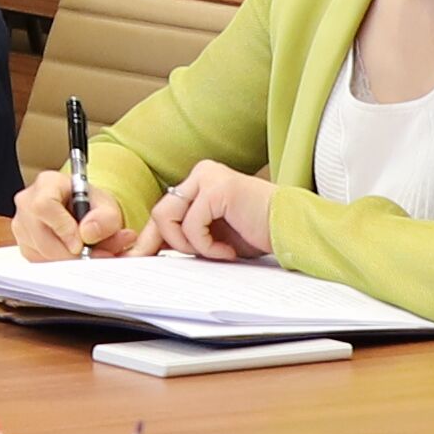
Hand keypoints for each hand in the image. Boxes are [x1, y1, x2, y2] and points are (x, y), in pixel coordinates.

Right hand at [13, 163, 129, 260]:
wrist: (84, 213)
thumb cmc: (91, 206)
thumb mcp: (108, 207)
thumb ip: (105, 219)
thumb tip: (88, 233)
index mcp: (47, 184)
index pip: (44, 206)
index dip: (63, 228)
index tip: (80, 244)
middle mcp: (27, 203)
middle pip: (42, 237)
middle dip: (71, 254)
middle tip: (97, 256)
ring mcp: (22, 226)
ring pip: (41, 254)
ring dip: (70, 261)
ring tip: (92, 254)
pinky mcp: (24, 246)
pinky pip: (41, 263)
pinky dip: (62, 265)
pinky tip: (76, 256)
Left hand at [145, 160, 277, 261]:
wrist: (293, 230)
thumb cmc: (258, 234)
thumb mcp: (213, 238)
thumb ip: (185, 237)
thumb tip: (146, 250)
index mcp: (198, 184)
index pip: (163, 211)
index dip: (150, 239)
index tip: (139, 259)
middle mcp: (200, 175)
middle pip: (159, 213)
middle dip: (166, 243)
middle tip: (194, 259)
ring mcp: (207, 177)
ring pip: (166, 217)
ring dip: (188, 244)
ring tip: (215, 253)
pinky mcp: (217, 188)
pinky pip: (190, 225)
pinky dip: (205, 246)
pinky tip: (227, 251)